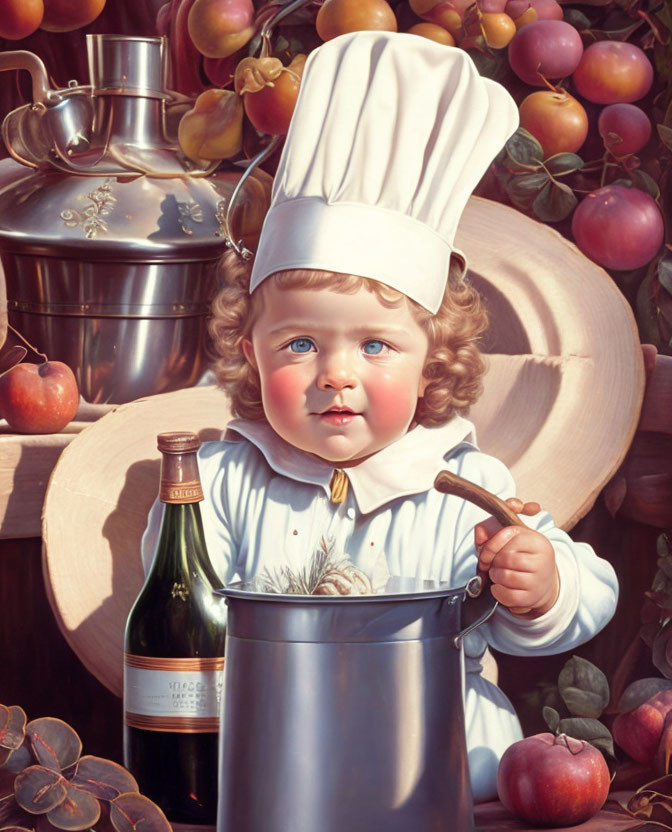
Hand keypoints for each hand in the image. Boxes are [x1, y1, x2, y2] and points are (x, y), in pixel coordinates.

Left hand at [474, 498, 559, 617]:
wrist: (540, 580)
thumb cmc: (521, 556)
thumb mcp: (509, 537)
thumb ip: (490, 529)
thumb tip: (481, 535)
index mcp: (536, 540)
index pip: (507, 535)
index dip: (490, 545)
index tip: (486, 553)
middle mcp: (542, 560)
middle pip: (506, 558)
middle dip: (493, 562)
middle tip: (493, 565)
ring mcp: (538, 580)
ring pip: (507, 576)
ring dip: (495, 576)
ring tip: (497, 574)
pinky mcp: (532, 597)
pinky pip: (509, 595)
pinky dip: (498, 591)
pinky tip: (499, 586)